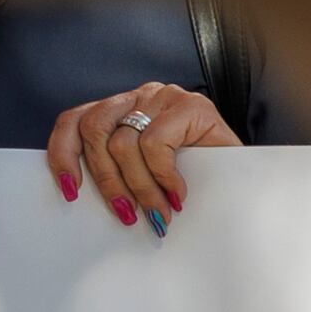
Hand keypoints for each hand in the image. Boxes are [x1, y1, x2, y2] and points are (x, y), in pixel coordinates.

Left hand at [45, 83, 234, 230]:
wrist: (247, 174)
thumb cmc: (195, 177)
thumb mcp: (146, 172)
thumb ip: (118, 172)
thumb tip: (80, 200)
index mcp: (121, 109)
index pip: (75, 120)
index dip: (63, 154)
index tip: (69, 190)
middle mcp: (139, 96)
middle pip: (94, 132)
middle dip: (107, 182)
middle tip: (127, 214)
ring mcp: (164, 97)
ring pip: (122, 142)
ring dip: (137, 186)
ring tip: (156, 211)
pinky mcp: (192, 106)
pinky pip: (156, 144)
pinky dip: (162, 176)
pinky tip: (178, 193)